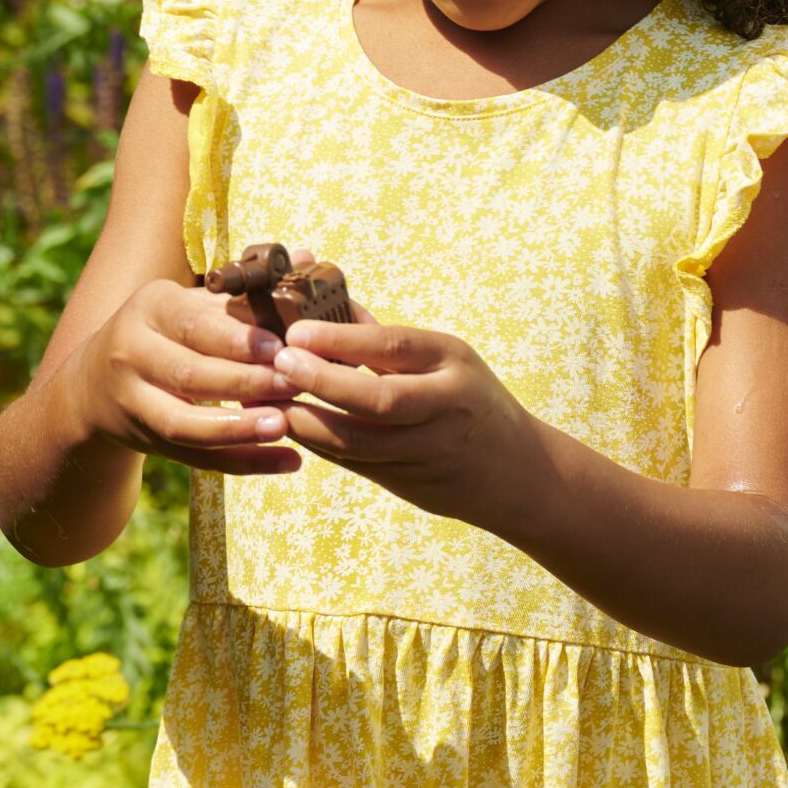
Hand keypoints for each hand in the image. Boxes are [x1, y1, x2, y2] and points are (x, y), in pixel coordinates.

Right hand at [72, 245, 323, 476]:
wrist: (95, 383)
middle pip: (189, 375)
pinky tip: (287, 461)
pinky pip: (196, 458)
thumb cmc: (165, 331)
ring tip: (285, 426)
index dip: (235, 339)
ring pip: (184, 423)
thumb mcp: (191, 301)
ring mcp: (134, 402)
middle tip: (294, 384)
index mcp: (150, 308)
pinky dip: (243, 462)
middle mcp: (132, 354)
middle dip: (245, 382)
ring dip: (238, 429)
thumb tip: (308, 258)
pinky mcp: (146, 442)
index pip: (193, 324)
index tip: (278, 348)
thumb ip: (247, 290)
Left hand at [270, 315, 539, 526]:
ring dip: (308, 422)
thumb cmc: (469, 398)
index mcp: (454, 362)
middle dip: (323, 382)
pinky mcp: (410, 485)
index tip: (297, 331)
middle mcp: (445, 407)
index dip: (342, 339)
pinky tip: (290, 427)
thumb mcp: (445, 358)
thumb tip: (322, 302)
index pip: (395, 346)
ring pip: (359, 441)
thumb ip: (384, 339)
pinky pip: (355, 464)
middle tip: (278, 365)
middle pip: (380, 399)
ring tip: (270, 401)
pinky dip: (318, 445)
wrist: (518, 472)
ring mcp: (428, 451)